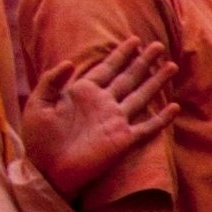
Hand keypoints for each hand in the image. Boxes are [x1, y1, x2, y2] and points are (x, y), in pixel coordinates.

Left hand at [18, 43, 175, 204]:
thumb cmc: (39, 140)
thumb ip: (51, 81)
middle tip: (158, 45)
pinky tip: (174, 108)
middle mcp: (104, 104)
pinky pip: (147, 127)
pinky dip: (161, 118)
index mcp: (83, 93)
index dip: (121, 54)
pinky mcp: (123, 140)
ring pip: (141, 96)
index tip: (135, 40)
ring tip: (171, 66)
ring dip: (156, 82)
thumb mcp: (37, 104)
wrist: (47, 170)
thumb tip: (71, 62)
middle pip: (128, 77)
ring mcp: (115, 121)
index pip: (107, 68)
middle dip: (143, 61)